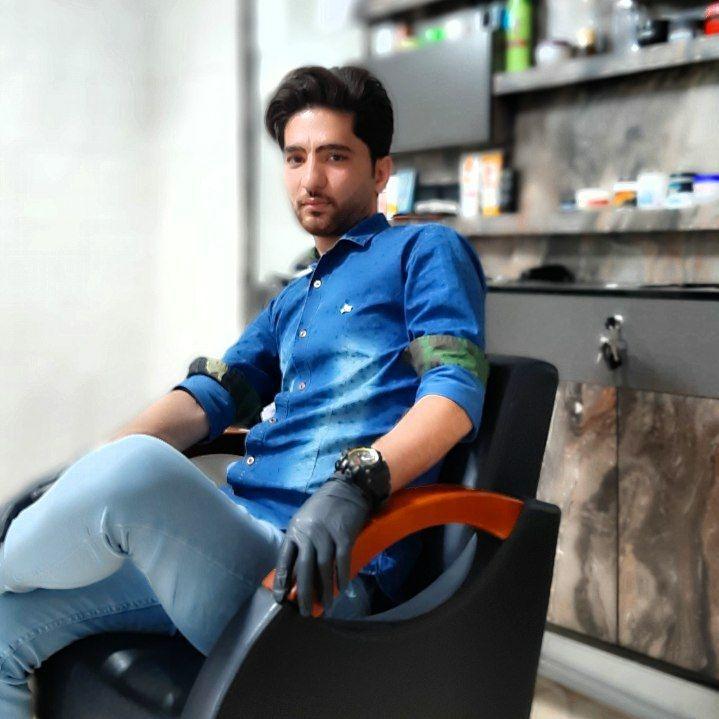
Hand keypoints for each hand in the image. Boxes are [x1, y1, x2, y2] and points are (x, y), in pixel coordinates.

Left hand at [272, 478, 370, 616]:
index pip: (285, 560)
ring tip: (325, 607)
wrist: (346, 489)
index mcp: (295, 531)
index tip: (280, 599)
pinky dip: (341, 577)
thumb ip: (300, 542)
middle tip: (305, 612)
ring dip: (325, 591)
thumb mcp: (304, 520)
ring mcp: (326, 535)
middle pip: (305, 569)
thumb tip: (296, 570)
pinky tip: (340, 589)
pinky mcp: (344, 536)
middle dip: (304, 593)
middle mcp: (308, 534)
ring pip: (324, 569)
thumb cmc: (323, 507)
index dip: (282, 581)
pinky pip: (342, 562)